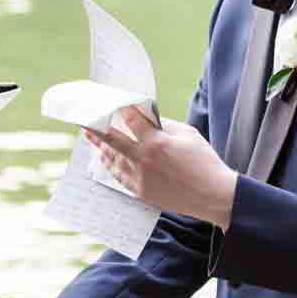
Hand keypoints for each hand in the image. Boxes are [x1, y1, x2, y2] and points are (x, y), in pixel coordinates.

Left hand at [87, 107, 235, 227]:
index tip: (106, 102)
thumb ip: (162, 125)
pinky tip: (105, 158)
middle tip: (84, 120)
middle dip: (95, 129)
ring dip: (100, 147)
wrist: (212, 196)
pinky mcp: (141, 192)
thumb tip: (143, 117)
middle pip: (111, 141)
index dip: (116, 109)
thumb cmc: (203, 162)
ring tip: (90, 137)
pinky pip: (119, 176)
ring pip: (112, 160)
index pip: (128, 120)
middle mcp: (143, 160)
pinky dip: (111, 165)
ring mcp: (140, 178)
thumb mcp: (187, 134)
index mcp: (156, 142)